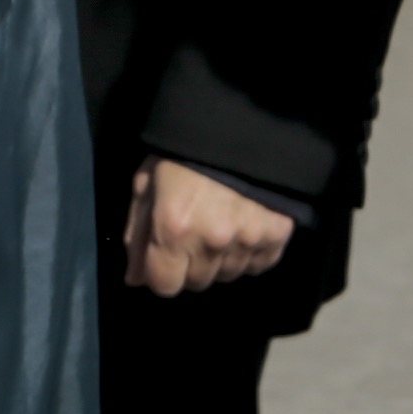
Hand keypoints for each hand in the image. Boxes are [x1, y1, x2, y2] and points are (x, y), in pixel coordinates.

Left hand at [121, 156, 294, 297]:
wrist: (238, 127)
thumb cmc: (181, 154)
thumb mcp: (146, 185)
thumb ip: (138, 235)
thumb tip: (135, 279)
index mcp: (174, 228)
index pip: (166, 286)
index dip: (162, 273)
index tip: (164, 257)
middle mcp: (213, 241)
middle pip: (197, 283)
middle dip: (190, 265)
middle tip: (193, 234)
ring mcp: (249, 239)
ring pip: (228, 275)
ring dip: (220, 260)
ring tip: (219, 226)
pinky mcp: (278, 234)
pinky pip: (260, 264)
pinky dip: (250, 253)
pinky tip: (243, 228)